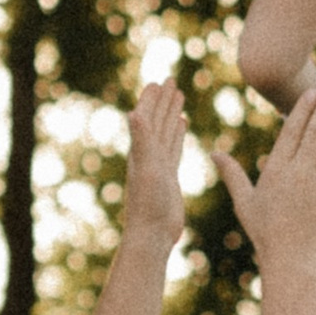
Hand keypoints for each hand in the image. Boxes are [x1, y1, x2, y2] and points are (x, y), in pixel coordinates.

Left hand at [119, 74, 188, 253]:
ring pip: (166, 132)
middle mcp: (148, 154)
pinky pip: (173, 148)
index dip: (152, 99)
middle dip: (163, 101)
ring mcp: (159, 165)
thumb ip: (141, 140)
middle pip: (156, 120)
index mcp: (141, 149)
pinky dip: (177, 135)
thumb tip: (134, 112)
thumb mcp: (147, 168)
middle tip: (170, 81)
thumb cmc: (148, 204)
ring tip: (178, 98)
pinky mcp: (169, 176)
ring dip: (170, 114)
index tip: (159, 81)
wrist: (152, 233)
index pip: (147, 117)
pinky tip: (181, 127)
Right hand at [212, 80, 315, 272]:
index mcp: (276, 170)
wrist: (293, 260)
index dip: (304, 109)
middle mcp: (299, 172)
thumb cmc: (266, 233)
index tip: (313, 92)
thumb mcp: (244, 202)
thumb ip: (232, 174)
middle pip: (315, 130)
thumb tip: (213, 153)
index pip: (292, 130)